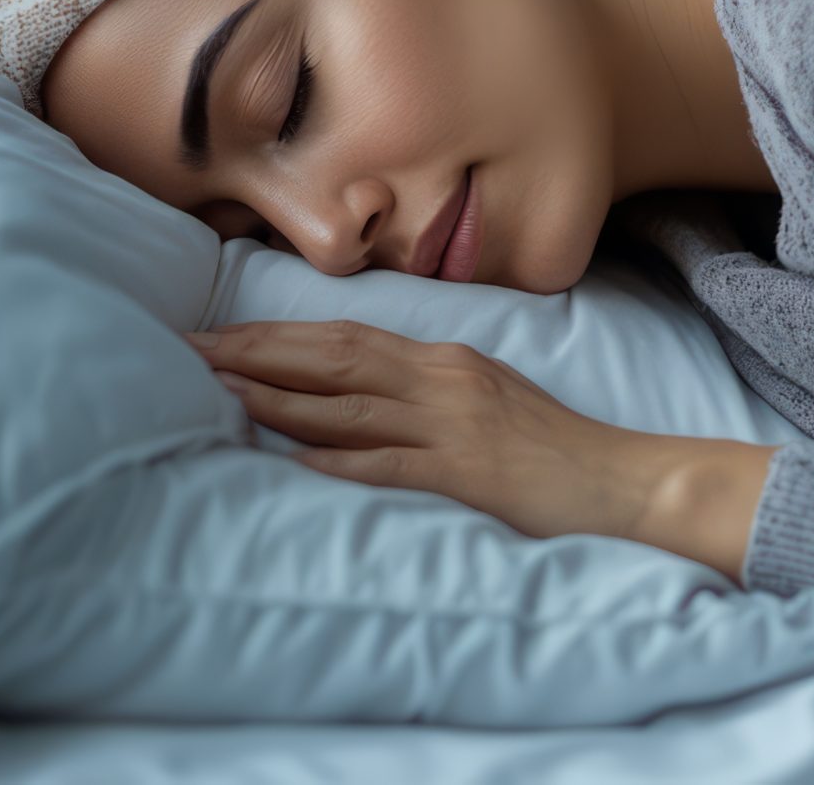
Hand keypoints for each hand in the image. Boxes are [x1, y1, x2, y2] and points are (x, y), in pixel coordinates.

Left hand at [185, 320, 775, 579]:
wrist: (620, 481)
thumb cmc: (552, 449)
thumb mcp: (487, 400)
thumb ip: (424, 392)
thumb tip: (355, 395)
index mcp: (446, 361)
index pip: (347, 337)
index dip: (279, 334)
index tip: (220, 334)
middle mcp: (443, 380)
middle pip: (336, 357)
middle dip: (260, 351)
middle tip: (193, 348)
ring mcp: (453, 424)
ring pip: (351, 403)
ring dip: (280, 396)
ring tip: (218, 389)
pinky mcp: (464, 471)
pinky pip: (390, 463)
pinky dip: (338, 459)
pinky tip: (293, 458)